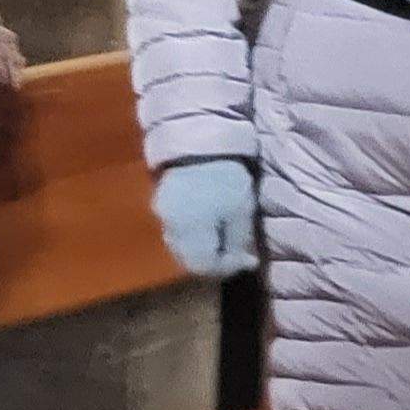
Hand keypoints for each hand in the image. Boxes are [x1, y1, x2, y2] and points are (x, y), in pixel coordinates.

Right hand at [151, 158, 257, 279]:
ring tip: (224, 237)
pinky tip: (209, 223)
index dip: (227, 268)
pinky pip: (176, 229)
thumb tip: (241, 262)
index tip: (248, 260)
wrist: (198, 141)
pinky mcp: (161, 202)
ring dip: (202, 248)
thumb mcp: (241, 211)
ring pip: (180, 245)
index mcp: (189, 233)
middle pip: (188, 259)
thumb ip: (238, 242)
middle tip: (237, 252)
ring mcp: (162, 214)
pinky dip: (192, 235)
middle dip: (214, 260)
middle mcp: (170, 228)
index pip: (204, 267)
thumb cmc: (225, 178)